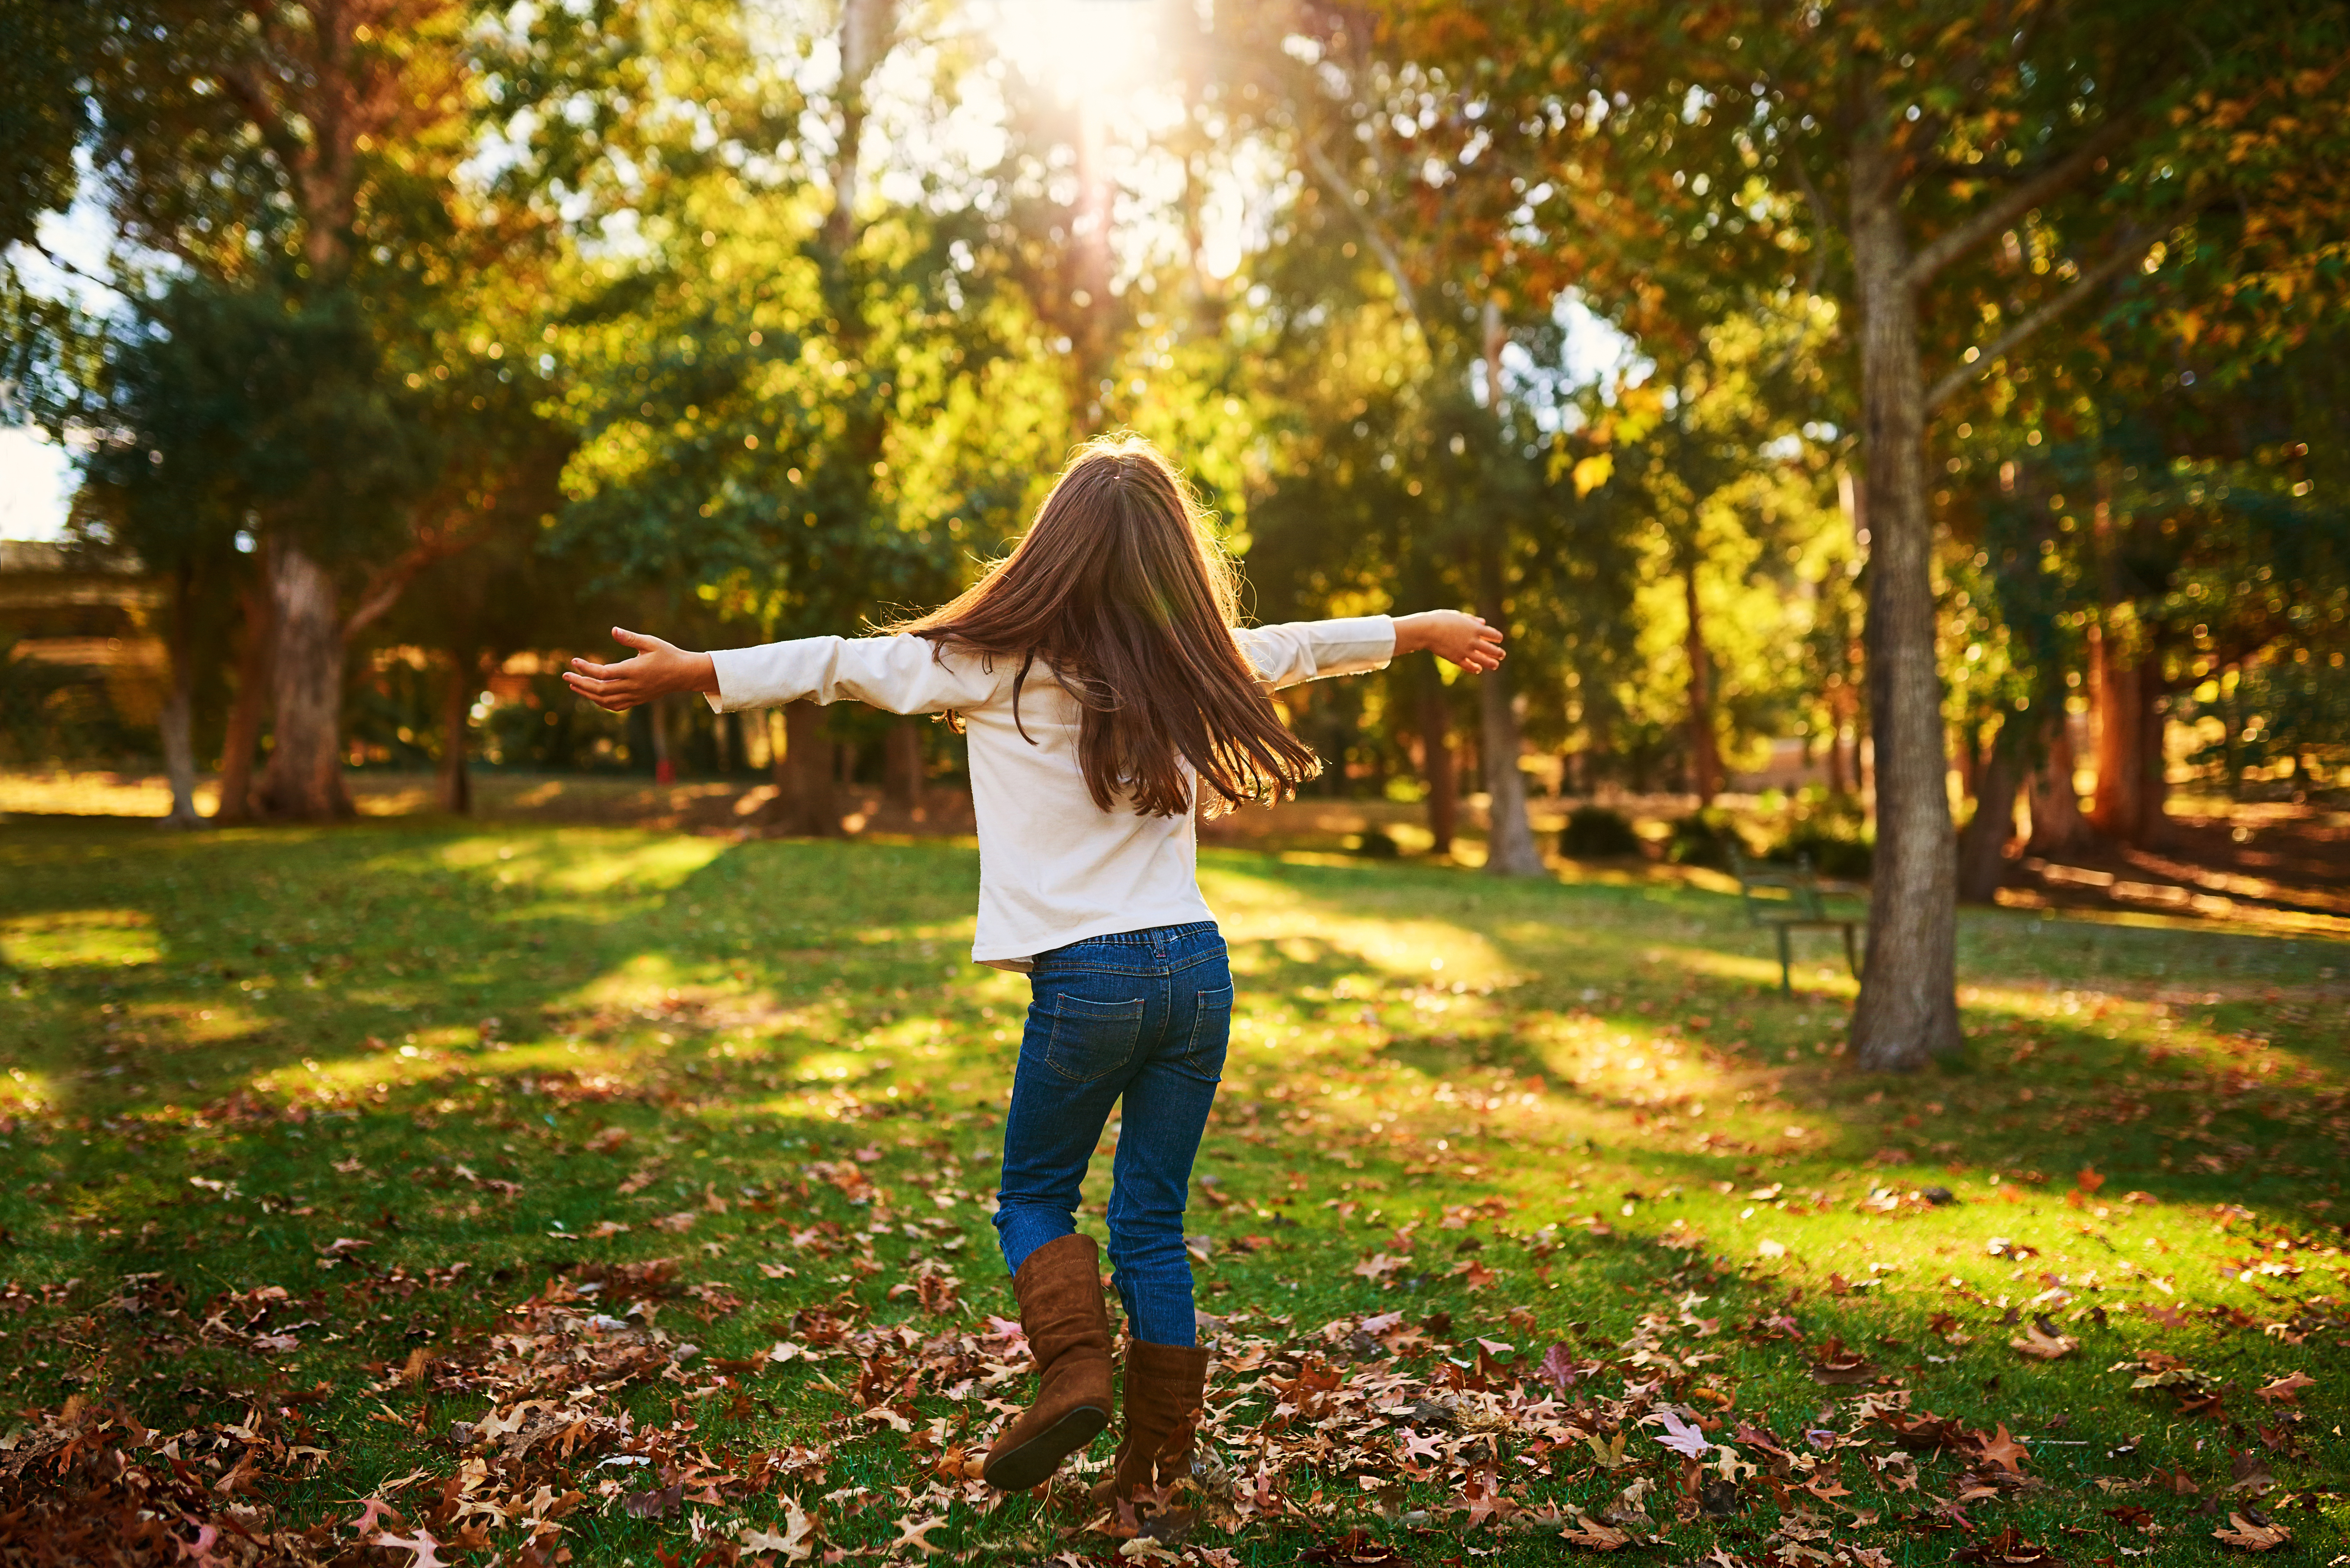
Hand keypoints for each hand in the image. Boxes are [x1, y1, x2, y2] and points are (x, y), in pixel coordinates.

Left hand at [562, 628, 717, 711]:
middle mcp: (633, 686)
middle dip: (580, 683)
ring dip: (587, 694)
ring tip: (574, 685)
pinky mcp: (637, 700)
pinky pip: (615, 706)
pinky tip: (593, 696)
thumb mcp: (651, 642)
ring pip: (605, 700)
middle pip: (600, 689)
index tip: (574, 661)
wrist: (684, 674)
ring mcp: (635, 695)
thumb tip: (613, 630)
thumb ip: (630, 638)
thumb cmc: (668, 654)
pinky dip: (601, 703)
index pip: (603, 673)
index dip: (585, 669)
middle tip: (565, 676)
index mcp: (634, 671)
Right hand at [1394, 610, 1504, 672]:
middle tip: (1502, 654)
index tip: (1499, 639)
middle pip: (1490, 649)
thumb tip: (1483, 623)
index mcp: (1474, 628)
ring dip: (1490, 663)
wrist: (1427, 630)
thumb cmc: (1441, 620)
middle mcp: (1472, 641)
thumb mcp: (1458, 616)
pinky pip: (1468, 665)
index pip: (1492, 634)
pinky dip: (1474, 668)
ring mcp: (1465, 651)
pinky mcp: (1456, 659)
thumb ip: (1472, 620)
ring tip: (1496, 665)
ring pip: (1482, 660)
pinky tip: (1478, 669)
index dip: (1497, 637)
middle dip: (1498, 652)